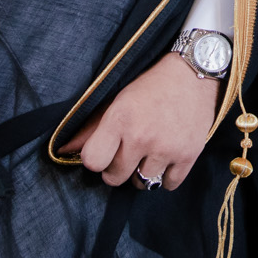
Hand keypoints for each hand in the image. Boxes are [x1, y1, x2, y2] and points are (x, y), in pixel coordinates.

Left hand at [59, 52, 219, 190]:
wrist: (193, 73)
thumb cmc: (151, 86)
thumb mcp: (118, 100)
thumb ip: (92, 128)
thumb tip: (63, 151)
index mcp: (120, 119)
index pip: (92, 162)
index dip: (96, 158)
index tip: (105, 150)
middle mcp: (142, 136)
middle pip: (115, 178)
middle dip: (117, 168)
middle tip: (128, 151)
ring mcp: (167, 148)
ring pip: (142, 183)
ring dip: (142, 172)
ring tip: (148, 153)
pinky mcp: (189, 154)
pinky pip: (168, 184)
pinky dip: (166, 176)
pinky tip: (166, 157)